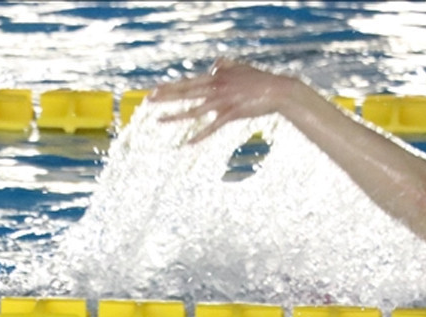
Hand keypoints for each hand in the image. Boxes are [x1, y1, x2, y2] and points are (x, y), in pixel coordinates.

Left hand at [151, 59, 301, 142]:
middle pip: (186, 92)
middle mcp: (216, 88)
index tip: (155, 89)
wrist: (278, 90)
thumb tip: (214, 64)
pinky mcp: (232, 114)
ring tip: (159, 121)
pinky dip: (200, 135)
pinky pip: (213, 127)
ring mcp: (223, 101)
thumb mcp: (240, 68)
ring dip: (175, 116)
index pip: (188, 82)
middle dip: (166, 96)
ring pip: (194, 110)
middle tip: (148, 100)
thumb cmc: (259, 80)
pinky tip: (188, 143)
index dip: (171, 86)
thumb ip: (225, 65)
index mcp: (216, 77)